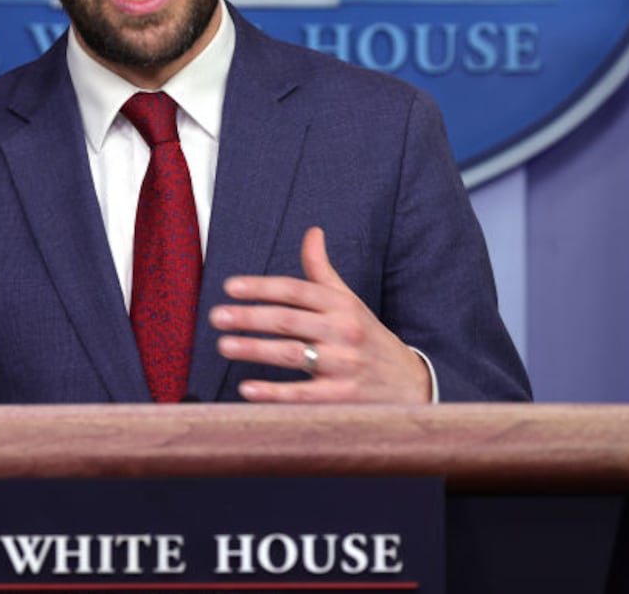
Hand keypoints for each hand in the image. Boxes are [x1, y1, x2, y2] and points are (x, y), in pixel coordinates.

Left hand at [209, 227, 430, 402]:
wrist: (411, 384)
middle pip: (289, 320)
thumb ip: (323, 272)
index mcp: (342, 305)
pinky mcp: (342, 396)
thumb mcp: (350, 302)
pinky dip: (273, 392)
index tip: (231, 286)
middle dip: (250, 316)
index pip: (297, 290)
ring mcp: (344, 365)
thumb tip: (312, 232)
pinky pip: (303, 394)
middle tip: (216, 315)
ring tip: (223, 344)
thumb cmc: (368, 338)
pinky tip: (246, 388)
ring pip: (292, 354)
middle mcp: (343, 331)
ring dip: (255, 349)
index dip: (263, 286)